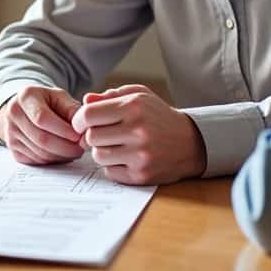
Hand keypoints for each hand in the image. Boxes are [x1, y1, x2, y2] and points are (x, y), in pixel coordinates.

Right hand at [0, 85, 83, 165]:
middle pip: (41, 139)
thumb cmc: (47, 102)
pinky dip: (53, 160)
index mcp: (25, 96)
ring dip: (62, 156)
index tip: (79, 136)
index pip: (42, 118)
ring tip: (74, 150)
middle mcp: (13, 114)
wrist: (26, 109)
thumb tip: (84, 130)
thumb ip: (73, 110)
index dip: (63, 130)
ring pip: (40, 153)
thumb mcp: (60, 97)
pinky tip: (62, 153)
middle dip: (66, 147)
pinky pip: (37, 161)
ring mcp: (10, 134)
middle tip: (81, 148)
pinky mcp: (14, 150)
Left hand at [71, 84, 205, 184]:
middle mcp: (137, 130)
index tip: (81, 124)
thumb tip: (85, 100)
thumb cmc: (158, 116)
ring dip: (101, 152)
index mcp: (133, 107)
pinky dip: (113, 166)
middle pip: (90, 137)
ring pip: (98, 156)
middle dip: (91, 136)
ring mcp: (140, 155)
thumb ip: (109, 96)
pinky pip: (111, 172)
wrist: (191, 141)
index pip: (88, 115)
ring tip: (114, 146)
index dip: (78, 120)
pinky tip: (125, 158)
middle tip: (101, 135)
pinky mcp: (142, 174)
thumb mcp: (138, 96)